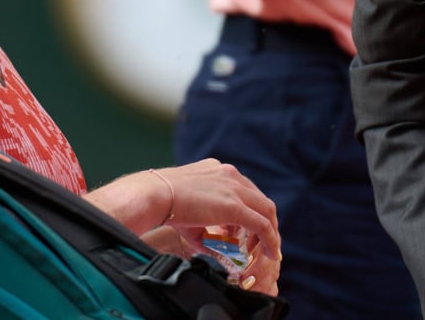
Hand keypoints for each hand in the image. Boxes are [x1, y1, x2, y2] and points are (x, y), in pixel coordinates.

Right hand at [85, 159, 280, 291]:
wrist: (153, 195)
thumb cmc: (160, 202)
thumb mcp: (186, 210)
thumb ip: (202, 226)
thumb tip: (209, 246)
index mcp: (217, 170)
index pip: (244, 190)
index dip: (250, 211)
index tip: (248, 231)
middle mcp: (230, 174)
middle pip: (259, 199)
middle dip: (265, 222)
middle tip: (264, 243)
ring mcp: (234, 187)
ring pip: (266, 211)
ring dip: (270, 232)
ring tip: (269, 251)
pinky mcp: (235, 205)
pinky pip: (262, 225)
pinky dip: (270, 240)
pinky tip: (272, 253)